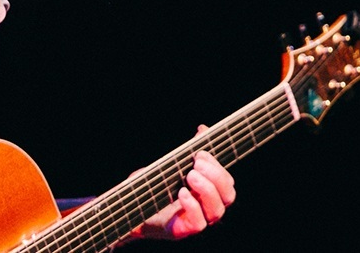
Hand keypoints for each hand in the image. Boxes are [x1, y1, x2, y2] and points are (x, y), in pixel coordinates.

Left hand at [130, 126, 236, 241]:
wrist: (131, 208)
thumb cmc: (154, 187)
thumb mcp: (171, 165)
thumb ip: (188, 151)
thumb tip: (202, 129)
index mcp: (208, 191)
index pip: (227, 181)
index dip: (218, 166)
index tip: (200, 153)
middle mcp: (207, 206)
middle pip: (228, 195)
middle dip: (215, 176)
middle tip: (195, 164)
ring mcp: (198, 219)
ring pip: (217, 210)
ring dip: (206, 189)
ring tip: (189, 176)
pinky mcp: (184, 230)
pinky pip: (199, 223)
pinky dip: (192, 206)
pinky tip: (181, 193)